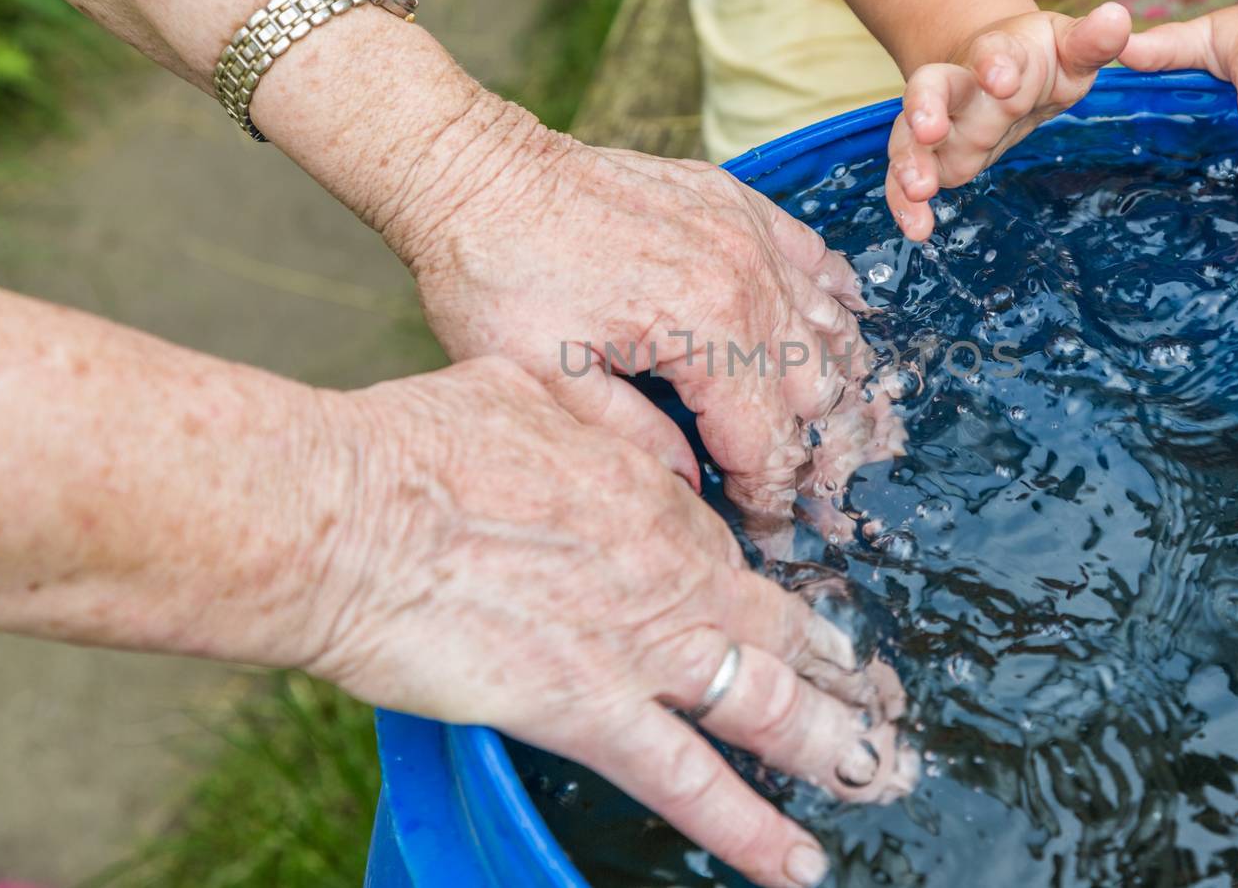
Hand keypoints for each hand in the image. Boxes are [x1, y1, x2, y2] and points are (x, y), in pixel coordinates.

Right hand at [301, 357, 912, 887]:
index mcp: (657, 498)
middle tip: (883, 702)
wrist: (354, 512)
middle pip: (785, 633)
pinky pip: (689, 784)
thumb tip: (601, 440)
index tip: (802, 621)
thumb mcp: (527, 395)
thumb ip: (586, 426)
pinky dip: (749, 831)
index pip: (740, 560)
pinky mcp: (591, 714)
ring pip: (769, 707)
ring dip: (834, 747)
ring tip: (880, 775)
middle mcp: (674, 574)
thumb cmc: (418, 446)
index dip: (778, 598)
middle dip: (843, 673)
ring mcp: (644, 649)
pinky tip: (797, 864)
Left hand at [377, 95, 898, 540]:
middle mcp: (743, 275)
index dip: (771, 497)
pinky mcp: (736, 203)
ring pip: (829, 328)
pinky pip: (815, 257)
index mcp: (704, 326)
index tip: (765, 530)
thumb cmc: (498, 278)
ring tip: (825, 435)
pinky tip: (833, 333)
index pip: (768, 438)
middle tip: (802, 494)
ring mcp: (746, 232)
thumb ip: (631, 441)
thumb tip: (688, 487)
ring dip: (831, 388)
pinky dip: (831, 303)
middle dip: (815, 452)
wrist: (478, 174)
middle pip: (817, 388)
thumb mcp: (545, 381)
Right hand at [886, 2, 1132, 240]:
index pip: (992, 52)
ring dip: (910, 162)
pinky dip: (905, 202)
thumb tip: (1118, 17)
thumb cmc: (1039, 59)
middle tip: (929, 129)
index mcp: (998, 54)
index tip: (1001, 79)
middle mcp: (960, 87)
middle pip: (932, 87)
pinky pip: (908, 178)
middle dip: (926, 107)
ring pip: (911, 137)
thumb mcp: (1070, 47)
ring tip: (918, 189)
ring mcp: (940, 124)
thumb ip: (1092, 40)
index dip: (995, 63)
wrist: (998, 71)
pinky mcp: (932, 158)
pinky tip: (916, 228)